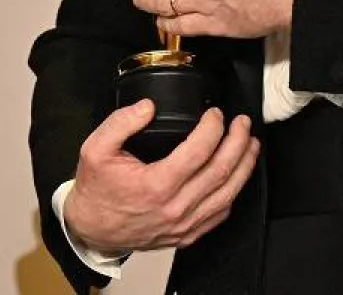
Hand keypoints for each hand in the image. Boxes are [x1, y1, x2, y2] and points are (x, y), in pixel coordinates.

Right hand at [63, 100, 259, 251]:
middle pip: (221, 171)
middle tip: (242, 123)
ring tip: (251, 144)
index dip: (213, 128)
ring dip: (244, 166)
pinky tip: (237, 175)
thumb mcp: (95, 149)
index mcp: (156, 186)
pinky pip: (220, 214)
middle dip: (237, 142)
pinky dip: (234, 192)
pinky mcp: (186, 235)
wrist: (91, 229)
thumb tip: (148, 107)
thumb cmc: (96, 190)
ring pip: (228, 194)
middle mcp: (175, 208)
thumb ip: (120, 123)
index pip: (198, 152)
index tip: (215, 114)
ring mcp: (183, 226)